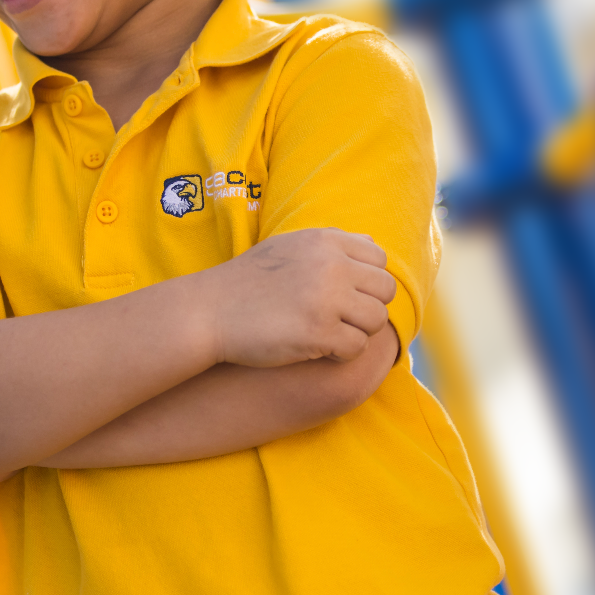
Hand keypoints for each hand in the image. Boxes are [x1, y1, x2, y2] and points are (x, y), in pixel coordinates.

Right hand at [203, 228, 395, 367]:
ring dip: (356, 331)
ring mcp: (326, 299)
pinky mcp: (319, 333)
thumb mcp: (288, 246)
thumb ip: (331, 244)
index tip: (344, 295)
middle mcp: (330, 265)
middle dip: (366, 306)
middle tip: (339, 318)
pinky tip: (316, 348)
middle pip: (384, 290)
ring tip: (327, 333)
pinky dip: (340, 353)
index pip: (378, 259)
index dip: (366, 280)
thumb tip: (373, 246)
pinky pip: (357, 347)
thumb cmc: (249, 281)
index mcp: (323, 241)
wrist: (210, 310)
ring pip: (376, 320)